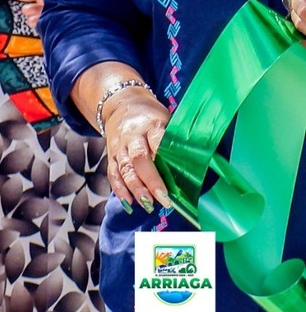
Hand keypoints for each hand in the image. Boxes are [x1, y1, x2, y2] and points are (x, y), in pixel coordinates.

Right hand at [103, 87, 173, 212]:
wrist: (121, 106)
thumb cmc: (151, 118)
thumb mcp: (166, 120)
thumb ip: (175, 140)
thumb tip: (201, 162)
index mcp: (150, 125)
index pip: (156, 140)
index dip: (163, 158)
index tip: (173, 174)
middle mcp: (132, 136)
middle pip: (138, 159)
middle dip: (151, 180)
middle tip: (163, 199)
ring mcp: (119, 147)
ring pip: (124, 168)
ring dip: (135, 188)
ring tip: (147, 204)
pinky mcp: (112, 156)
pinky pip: (113, 173)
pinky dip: (119, 189)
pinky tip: (129, 203)